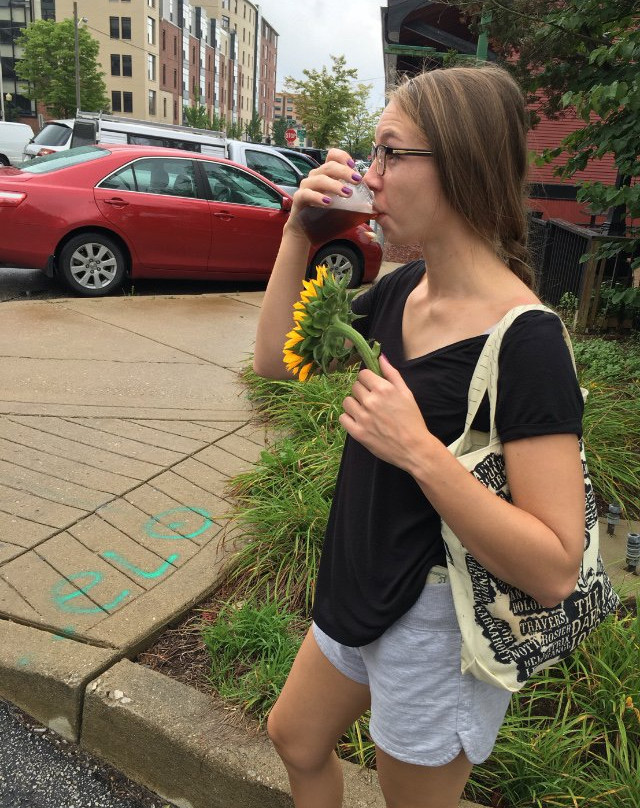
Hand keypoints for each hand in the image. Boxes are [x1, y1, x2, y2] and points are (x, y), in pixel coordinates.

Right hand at [286, 148, 362, 232]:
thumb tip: (376, 205)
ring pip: (318, 179)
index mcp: (327, 174)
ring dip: (334, 185)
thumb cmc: (326, 217)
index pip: (332, 155)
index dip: (343, 157)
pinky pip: (306, 194)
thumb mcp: (343, 206)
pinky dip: (318, 197)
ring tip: (347, 194)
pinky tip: (328, 202)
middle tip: (357, 181)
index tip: (354, 166)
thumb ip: (355, 201)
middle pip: (329, 166)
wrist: (306, 232)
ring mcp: (306, 187)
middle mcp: (315, 177)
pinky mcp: (298, 199)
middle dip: (345, 172)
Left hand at [339, 355, 433, 470]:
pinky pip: (343, 418)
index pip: (363, 374)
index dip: (368, 380)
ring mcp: (363, 417)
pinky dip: (349, 419)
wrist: (414, 448)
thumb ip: (392, 374)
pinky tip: (360, 421)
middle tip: (373, 402)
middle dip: (362, 392)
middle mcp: (371, 401)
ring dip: (354, 405)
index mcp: (383, 389)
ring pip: (347, 402)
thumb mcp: (406, 393)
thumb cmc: (412, 420)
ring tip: (366, 412)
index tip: (373, 387)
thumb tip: (380, 356)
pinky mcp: (357, 433)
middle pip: (355, 387)